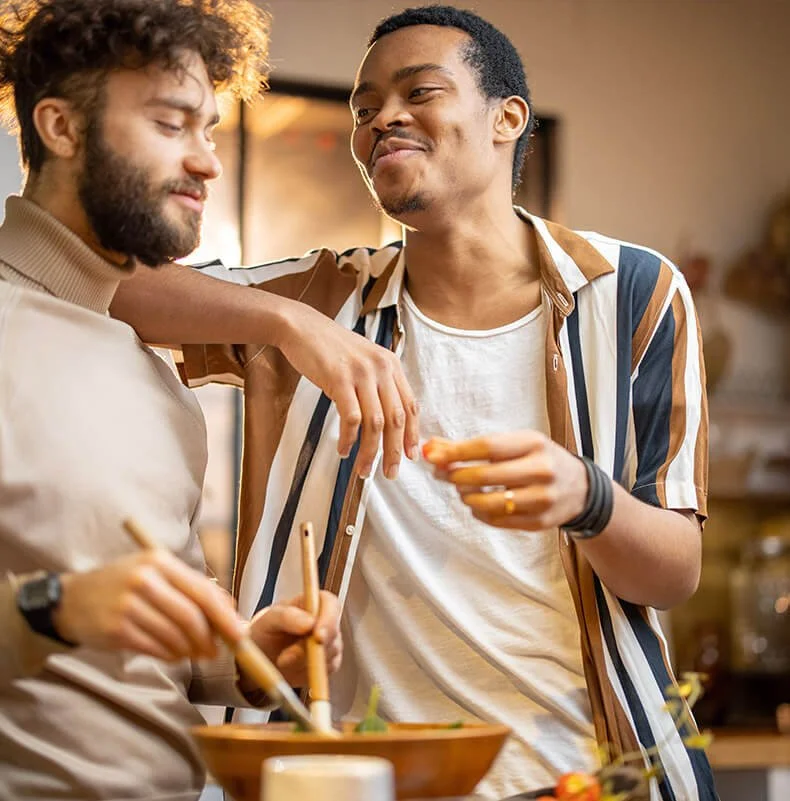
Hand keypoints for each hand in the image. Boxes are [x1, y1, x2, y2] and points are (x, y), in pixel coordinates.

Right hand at [54, 552, 244, 660]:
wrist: (71, 599)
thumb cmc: (124, 585)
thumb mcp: (156, 573)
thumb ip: (191, 587)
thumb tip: (230, 610)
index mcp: (159, 561)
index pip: (201, 591)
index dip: (224, 615)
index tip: (239, 633)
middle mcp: (144, 579)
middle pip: (190, 615)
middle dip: (210, 638)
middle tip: (218, 651)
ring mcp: (128, 605)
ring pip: (174, 635)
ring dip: (190, 650)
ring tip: (195, 654)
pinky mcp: (116, 629)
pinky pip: (156, 648)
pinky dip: (171, 656)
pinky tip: (174, 655)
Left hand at [245, 590, 341, 687]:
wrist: (261, 658)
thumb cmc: (264, 633)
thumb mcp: (267, 620)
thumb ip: (286, 617)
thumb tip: (310, 622)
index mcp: (311, 602)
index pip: (331, 604)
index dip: (329, 619)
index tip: (317, 637)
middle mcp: (324, 621)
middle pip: (333, 633)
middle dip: (311, 650)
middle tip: (285, 659)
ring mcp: (330, 642)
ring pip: (329, 654)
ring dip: (303, 662)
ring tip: (282, 661)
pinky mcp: (329, 663)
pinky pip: (325, 671)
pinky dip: (307, 673)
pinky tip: (292, 668)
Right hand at [275, 299, 418, 478]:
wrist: (302, 327)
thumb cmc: (330, 347)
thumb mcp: (363, 361)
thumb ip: (378, 384)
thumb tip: (387, 420)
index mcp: (390, 364)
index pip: (410, 405)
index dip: (412, 434)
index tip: (409, 455)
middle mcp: (381, 368)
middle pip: (396, 419)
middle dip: (394, 451)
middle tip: (390, 472)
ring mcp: (361, 374)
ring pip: (375, 423)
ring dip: (370, 452)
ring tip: (363, 469)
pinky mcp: (340, 379)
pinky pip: (351, 418)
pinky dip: (349, 439)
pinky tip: (344, 449)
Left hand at [423, 431, 588, 529]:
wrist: (580, 488)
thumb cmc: (538, 460)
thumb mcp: (515, 444)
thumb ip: (473, 446)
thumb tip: (432, 446)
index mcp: (534, 443)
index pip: (488, 446)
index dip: (457, 452)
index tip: (434, 455)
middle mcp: (542, 470)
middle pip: (486, 475)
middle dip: (456, 475)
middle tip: (441, 474)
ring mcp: (542, 498)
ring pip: (490, 502)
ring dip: (467, 497)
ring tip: (462, 490)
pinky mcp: (540, 522)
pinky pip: (498, 520)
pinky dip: (480, 513)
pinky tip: (477, 504)